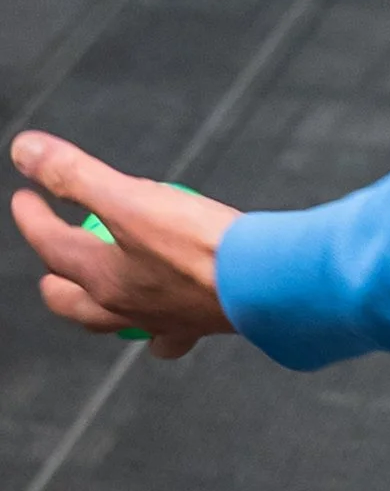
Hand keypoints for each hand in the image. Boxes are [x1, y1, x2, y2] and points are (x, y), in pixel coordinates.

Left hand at [10, 134, 237, 359]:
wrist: (265, 281)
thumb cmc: (201, 243)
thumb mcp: (132, 198)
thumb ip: (76, 175)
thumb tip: (24, 152)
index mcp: (102, 277)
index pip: (51, 244)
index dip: (32, 217)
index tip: (24, 196)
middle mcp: (124, 306)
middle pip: (71, 299)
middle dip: (54, 275)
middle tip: (52, 254)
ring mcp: (159, 321)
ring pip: (112, 324)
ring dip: (95, 307)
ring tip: (95, 290)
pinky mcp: (196, 326)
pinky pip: (166, 338)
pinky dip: (157, 332)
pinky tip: (162, 326)